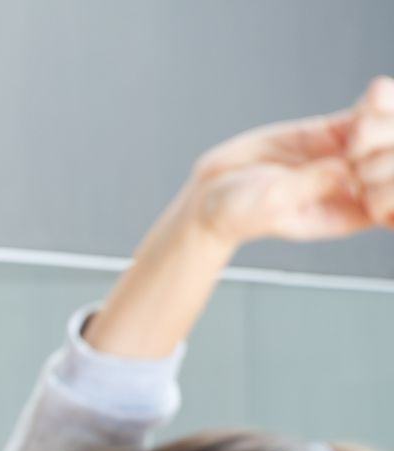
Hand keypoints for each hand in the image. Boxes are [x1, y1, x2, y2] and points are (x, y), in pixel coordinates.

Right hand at [184, 76, 393, 247]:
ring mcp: (346, 157)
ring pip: (390, 134)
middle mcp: (355, 185)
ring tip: (361, 121)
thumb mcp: (271, 203)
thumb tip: (344, 168)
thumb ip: (309, 185)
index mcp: (350, 214)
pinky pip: (368, 114)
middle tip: (356, 145)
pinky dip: (376, 102)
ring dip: (386, 121)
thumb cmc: (237, 212)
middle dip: (389, 147)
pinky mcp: (331, 132)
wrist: (212, 192)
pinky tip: (370, 97)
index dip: (391, 179)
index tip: (361, 172)